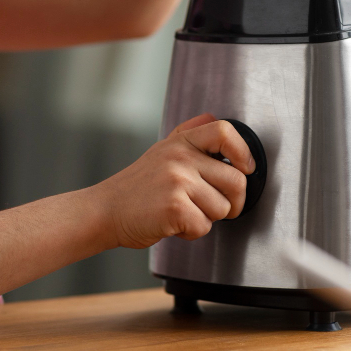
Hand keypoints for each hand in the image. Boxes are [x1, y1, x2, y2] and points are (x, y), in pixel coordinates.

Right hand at [94, 114, 255, 249]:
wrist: (105, 210)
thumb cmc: (136, 187)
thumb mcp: (161, 151)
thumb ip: (188, 134)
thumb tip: (214, 118)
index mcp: (180, 142)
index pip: (224, 131)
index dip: (243, 152)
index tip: (245, 168)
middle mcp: (180, 157)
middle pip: (236, 180)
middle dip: (232, 203)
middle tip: (214, 207)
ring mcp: (177, 181)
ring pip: (223, 208)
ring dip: (207, 219)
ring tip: (183, 212)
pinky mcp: (174, 207)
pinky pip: (204, 226)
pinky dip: (191, 232)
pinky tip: (173, 223)